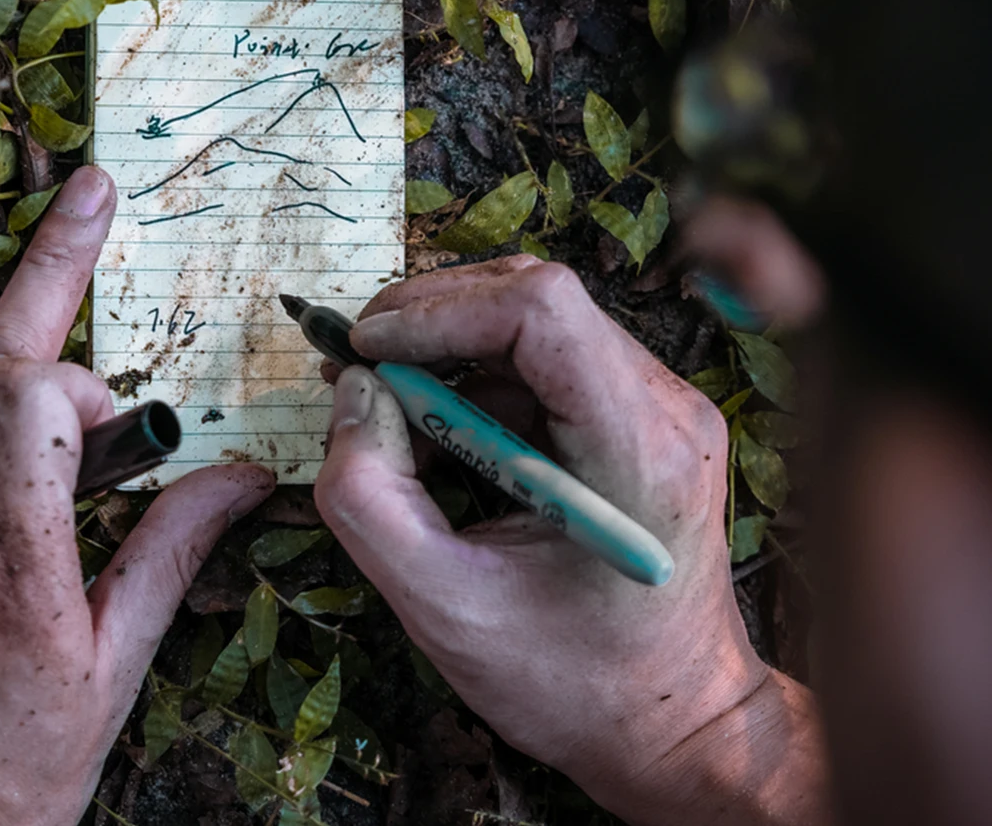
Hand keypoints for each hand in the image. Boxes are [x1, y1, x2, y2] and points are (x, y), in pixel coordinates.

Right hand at [313, 258, 827, 825]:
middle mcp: (664, 405)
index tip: (365, 350)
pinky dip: (473, 379)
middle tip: (355, 365)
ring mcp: (658, 406)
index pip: (540, 310)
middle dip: (428, 318)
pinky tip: (433, 436)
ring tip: (384, 408)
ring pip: (533, 321)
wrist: (675, 729)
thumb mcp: (443, 609)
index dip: (438, 310)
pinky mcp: (639, 416)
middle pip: (533, 296)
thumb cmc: (573, 684)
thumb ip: (368, 498)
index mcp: (635, 447)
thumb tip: (351, 392)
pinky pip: (543, 361)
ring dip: (445, 348)